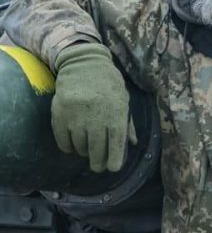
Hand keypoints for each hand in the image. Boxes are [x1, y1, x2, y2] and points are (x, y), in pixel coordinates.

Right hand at [52, 43, 134, 171]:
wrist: (84, 64)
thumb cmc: (109, 84)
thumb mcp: (124, 101)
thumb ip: (127, 123)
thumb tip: (131, 144)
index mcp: (115, 114)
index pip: (115, 144)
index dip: (114, 160)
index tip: (113, 168)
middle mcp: (96, 117)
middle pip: (96, 150)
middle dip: (98, 162)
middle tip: (98, 166)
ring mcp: (76, 116)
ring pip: (79, 147)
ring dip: (84, 153)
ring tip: (87, 151)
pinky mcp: (59, 114)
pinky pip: (63, 140)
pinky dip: (68, 147)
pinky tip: (73, 147)